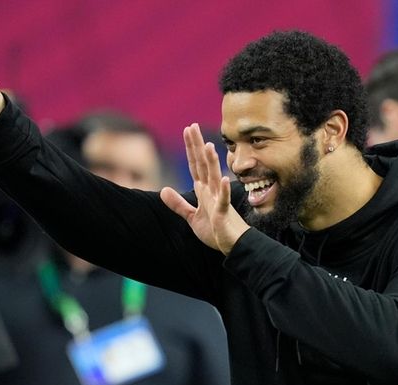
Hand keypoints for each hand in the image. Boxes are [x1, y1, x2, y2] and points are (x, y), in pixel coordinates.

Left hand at [160, 124, 249, 254]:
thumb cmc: (216, 231)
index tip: (187, 130)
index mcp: (204, 190)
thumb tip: (164, 189)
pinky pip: (224, 201)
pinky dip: (224, 191)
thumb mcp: (192, 217)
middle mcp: (212, 191)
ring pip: (214, 178)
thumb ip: (178, 203)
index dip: (190, 148)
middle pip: (203, 165)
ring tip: (208, 147)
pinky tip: (224, 179)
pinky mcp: (224, 213)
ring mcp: (219, 200)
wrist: (234, 246)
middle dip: (197, 147)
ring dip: (212, 163)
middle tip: (192, 127)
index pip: (195, 165)